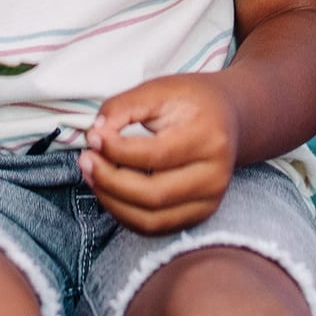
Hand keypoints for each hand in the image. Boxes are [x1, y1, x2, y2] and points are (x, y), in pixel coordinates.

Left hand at [81, 74, 241, 234]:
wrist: (231, 116)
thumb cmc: (192, 101)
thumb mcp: (161, 89)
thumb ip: (125, 106)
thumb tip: (96, 133)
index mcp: (210, 137)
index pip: (156, 155)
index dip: (117, 150)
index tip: (93, 136)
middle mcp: (216, 175)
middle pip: (153, 194)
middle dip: (109, 180)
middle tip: (85, 160)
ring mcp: (210, 200)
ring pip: (150, 218)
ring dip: (112, 201)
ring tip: (92, 176)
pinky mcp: (200, 215)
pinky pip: (154, 227)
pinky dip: (125, 214)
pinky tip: (110, 191)